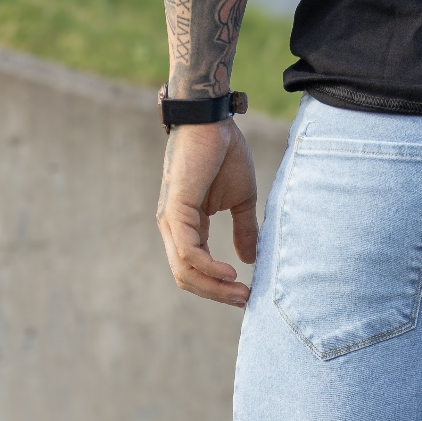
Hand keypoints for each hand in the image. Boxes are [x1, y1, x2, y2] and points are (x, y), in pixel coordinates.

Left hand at [156, 119, 258, 306]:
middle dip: (217, 294)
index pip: (195, 270)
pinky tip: (231, 272)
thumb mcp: (242, 200)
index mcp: (188, 226)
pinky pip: (188, 251)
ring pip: (185, 270)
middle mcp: (174, 227)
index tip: (246, 295)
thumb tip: (250, 260)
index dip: (219, 287)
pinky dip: (209, 268)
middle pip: (187, 277)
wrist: (214, 120)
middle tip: (244, 300)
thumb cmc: (225, 153)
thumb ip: (244, 230)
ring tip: (241, 291)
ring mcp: (171, 220)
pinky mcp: (176, 209)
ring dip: (214, 287)